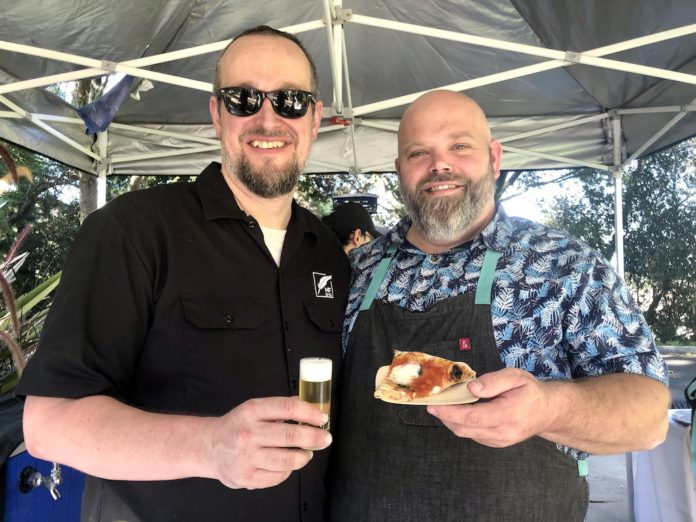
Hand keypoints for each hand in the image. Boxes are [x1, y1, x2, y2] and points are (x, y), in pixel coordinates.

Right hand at [202, 397, 331, 489]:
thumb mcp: (254, 409)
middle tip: (326, 439)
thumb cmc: (237, 426)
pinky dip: (287, 470)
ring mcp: (245, 457)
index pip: (287, 408)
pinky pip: (277, 476)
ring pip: (286, 459)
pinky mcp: (245, 477)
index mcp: (251, 411)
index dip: (309, 413)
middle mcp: (247, 433)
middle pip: (290, 435)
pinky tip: (287, 464)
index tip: (323, 418)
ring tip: (307, 453)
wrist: (208, 447)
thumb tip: (311, 406)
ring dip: (303, 456)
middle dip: (314, 437)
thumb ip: (280, 407)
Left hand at [426, 368, 553, 447]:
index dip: (449, 412)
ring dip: (451, 421)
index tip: (433, 405)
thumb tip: (472, 387)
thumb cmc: (530, 391)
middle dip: (445, 417)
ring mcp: (499, 441)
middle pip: (465, 429)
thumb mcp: (515, 377)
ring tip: (443, 406)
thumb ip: (494, 381)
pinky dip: (462, 425)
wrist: (548, 412)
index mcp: (507, 414)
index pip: (472, 417)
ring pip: (467, 434)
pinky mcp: (496, 443)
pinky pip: (473, 435)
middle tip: (432, 403)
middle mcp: (502, 433)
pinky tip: (459, 412)